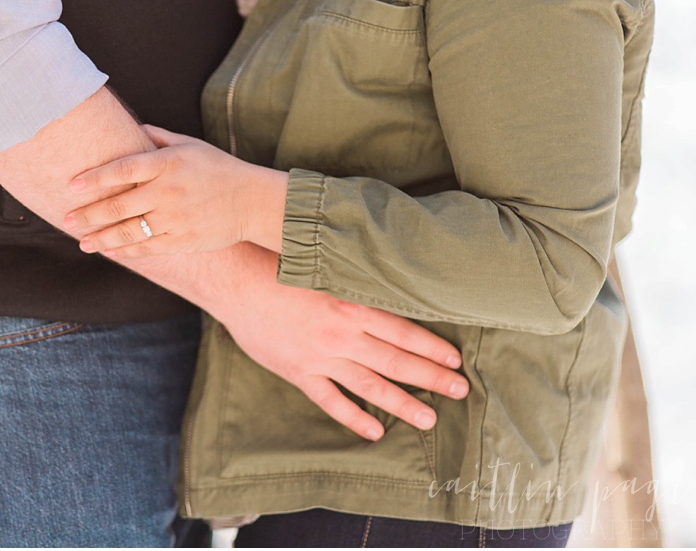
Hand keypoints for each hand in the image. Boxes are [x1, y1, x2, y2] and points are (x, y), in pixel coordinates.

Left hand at [63, 125, 287, 255]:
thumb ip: (159, 137)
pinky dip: (125, 250)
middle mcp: (168, 192)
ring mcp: (175, 219)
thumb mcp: (191, 145)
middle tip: (67, 218)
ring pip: (129, 232)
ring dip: (101, 238)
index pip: (123, 169)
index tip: (73, 185)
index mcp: (168, 164)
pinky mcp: (182, 240)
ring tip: (82, 242)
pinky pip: (147, 247)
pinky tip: (109, 250)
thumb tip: (132, 127)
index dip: (95, 178)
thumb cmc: (218, 168)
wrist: (252, 202)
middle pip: (119, 205)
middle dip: (88, 214)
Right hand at [215, 260, 469, 439]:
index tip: (455, 360)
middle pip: (395, 360)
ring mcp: (320, 356)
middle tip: (460, 390)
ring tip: (429, 418)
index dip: (432, 347)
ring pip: (370, 385)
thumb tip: (386, 287)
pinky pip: (331, 400)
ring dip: (402, 403)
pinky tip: (375, 431)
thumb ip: (353, 282)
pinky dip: (354, 417)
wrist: (235, 280)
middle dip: (431, 377)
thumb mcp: (323, 267)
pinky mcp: (299, 372)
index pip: (403, 331)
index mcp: (351, 304)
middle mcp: (341, 334)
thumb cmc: (278, 266)